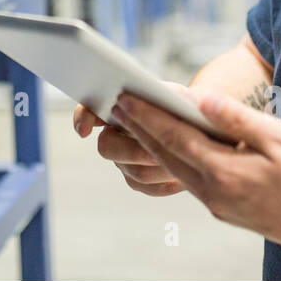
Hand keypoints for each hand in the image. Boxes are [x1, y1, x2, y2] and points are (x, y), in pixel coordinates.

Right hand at [74, 82, 202, 196]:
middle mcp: (114, 136)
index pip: (88, 111)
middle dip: (132, 150)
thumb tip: (164, 98)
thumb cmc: (181, 105)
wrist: (196, 127)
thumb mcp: (176, 93)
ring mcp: (125, 161)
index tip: (84, 130)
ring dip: (157, 168)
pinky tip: (183, 176)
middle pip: (107, 147)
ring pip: (136, 172)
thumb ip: (167, 93)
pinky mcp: (141, 182)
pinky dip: (167, 182)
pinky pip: (151, 187)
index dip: (83, 119)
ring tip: (179, 164)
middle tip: (155, 153)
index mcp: (116, 108)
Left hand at [109, 89, 280, 252]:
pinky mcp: (227, 210)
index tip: (124, 97)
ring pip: (176, 169)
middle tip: (117, 104)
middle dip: (140, 128)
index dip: (146, 115)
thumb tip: (201, 99)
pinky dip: (175, 159)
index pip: (173, 138)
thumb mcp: (280, 139)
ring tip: (135, 122)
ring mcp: (219, 205)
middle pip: (166, 155)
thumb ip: (236, 119)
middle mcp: (214, 193)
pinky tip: (172, 147)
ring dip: (154, 144)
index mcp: (224, 173)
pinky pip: (191, 180)